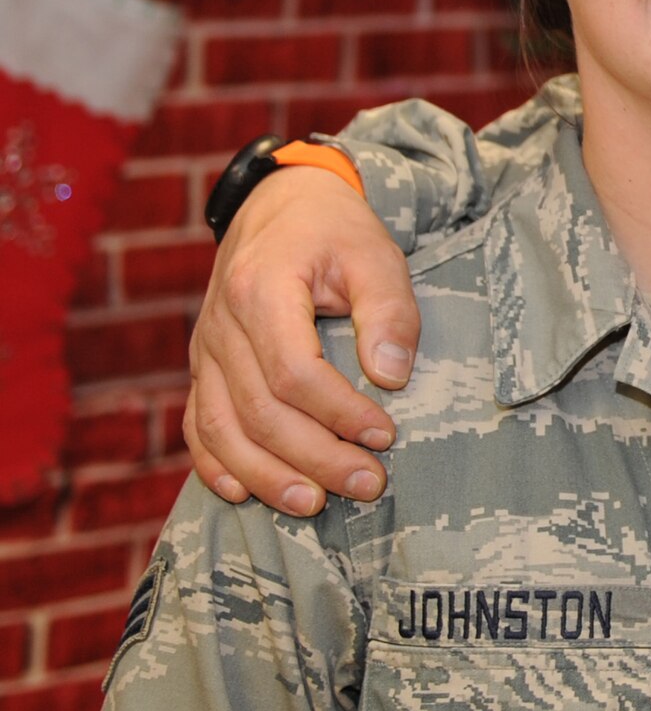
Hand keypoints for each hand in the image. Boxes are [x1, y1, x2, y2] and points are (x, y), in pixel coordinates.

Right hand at [184, 165, 421, 515]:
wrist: (280, 205)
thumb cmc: (334, 230)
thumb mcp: (375, 253)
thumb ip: (389, 311)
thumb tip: (392, 377)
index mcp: (262, 290)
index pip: (294, 372)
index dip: (340, 412)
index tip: (386, 436)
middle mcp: (221, 326)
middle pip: (260, 412)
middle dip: (315, 457)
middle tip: (368, 484)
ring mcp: (205, 350)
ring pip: (221, 430)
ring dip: (266, 475)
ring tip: (314, 505)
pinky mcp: (204, 367)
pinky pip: (198, 426)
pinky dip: (217, 465)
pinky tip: (244, 494)